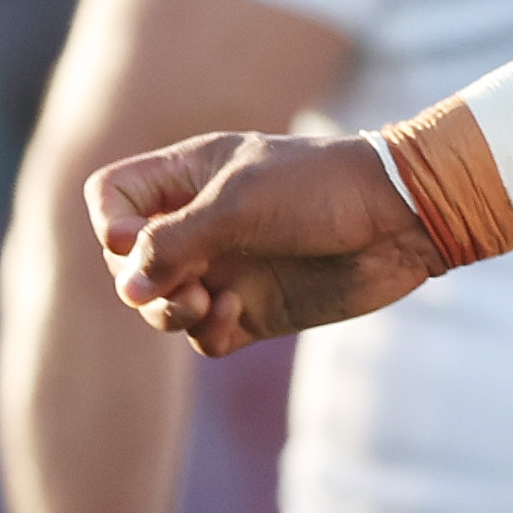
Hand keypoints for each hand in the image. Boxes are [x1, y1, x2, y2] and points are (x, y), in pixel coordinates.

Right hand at [89, 132, 445, 356]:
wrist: (402, 218)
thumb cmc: (322, 189)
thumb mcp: (239, 203)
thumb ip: (173, 243)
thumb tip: (127, 291)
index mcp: (190, 177)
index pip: (112, 198)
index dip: (109, 224)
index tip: (134, 240)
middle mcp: (201, 223)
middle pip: (126, 261)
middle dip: (140, 278)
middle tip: (184, 281)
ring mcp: (227, 267)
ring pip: (160, 305)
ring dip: (168, 312)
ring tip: (204, 300)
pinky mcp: (255, 307)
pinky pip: (204, 335)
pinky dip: (206, 332)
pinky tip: (233, 314)